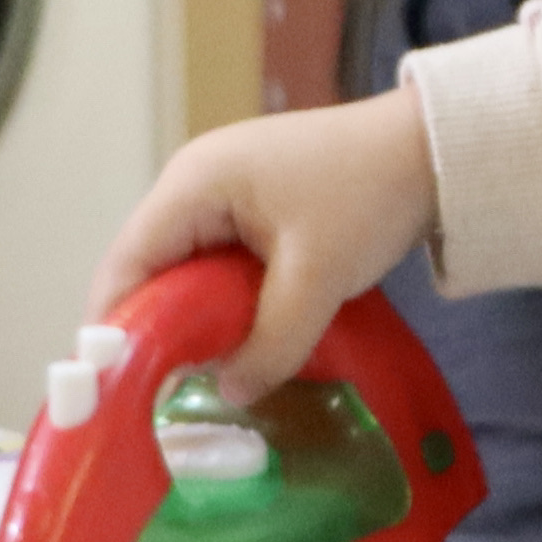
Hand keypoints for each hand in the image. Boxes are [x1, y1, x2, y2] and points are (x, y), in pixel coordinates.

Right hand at [84, 93, 440, 397]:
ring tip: (187, 376)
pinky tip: (229, 341)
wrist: (430, 148)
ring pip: (183, 268)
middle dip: (150, 327)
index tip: (111, 384)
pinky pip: (214, 262)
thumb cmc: (368, 198)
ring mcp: (221, 192)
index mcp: (194, 184)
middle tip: (151, 393)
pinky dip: (217, 301)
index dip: (114, 324)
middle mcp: (193, 181)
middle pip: (148, 266)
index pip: (128, 261)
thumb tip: (229, 392)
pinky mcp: (250, 206)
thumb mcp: (317, 280)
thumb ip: (270, 343)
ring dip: (187, 317)